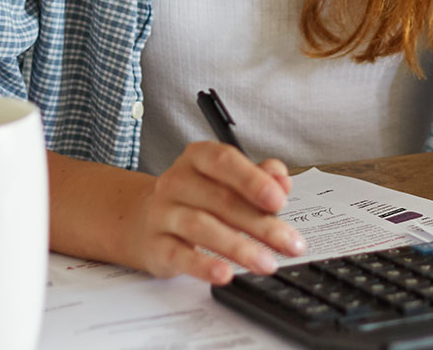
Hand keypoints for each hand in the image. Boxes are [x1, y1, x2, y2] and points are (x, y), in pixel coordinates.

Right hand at [124, 141, 306, 283]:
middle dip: (261, 224)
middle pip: (222, 200)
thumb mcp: (227, 181)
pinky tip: (225, 274)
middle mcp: (177, 181)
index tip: (279, 201)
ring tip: (266, 263)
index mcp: (198, 157)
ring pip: (201, 227)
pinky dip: (203, 266)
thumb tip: (283, 182)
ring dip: (239, 247)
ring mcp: (163, 212)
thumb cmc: (196, 197)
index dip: (253, 181)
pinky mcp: (156, 245)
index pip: (225, 162)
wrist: (143, 219)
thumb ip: (259, 178)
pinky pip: (180, 255)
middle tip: (289, 244)